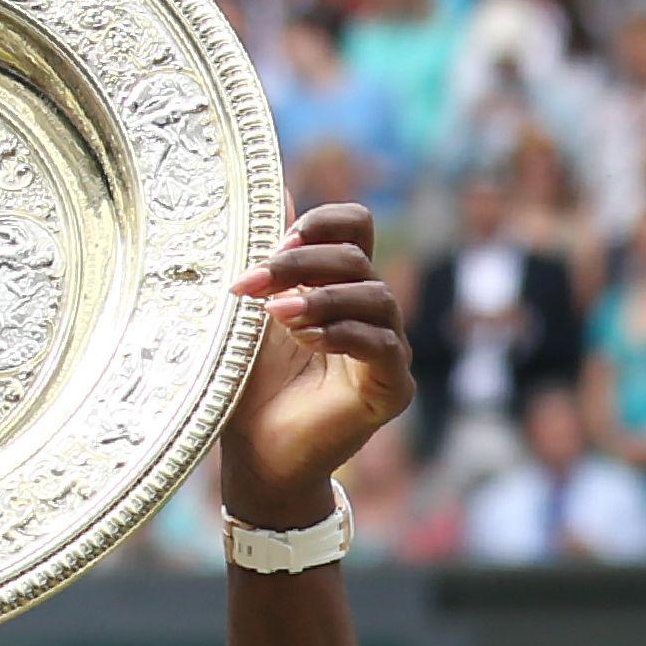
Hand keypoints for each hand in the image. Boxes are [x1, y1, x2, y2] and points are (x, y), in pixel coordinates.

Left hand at [214, 201, 414, 525]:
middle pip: (359, 258)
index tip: (275, 242)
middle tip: (255, 281)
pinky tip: (304, 339)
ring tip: (277, 316)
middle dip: (302, 263)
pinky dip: (342, 334)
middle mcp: (373, 315)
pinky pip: (381, 346)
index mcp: (343, 288)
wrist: (257, 458)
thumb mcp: (255, 310)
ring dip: (321, 298)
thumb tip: (275, 187)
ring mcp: (389, 353)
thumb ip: (271, 256)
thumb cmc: (253, 387)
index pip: (357, 228)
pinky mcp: (392, 390)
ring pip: (376, 297)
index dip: (321, 223)